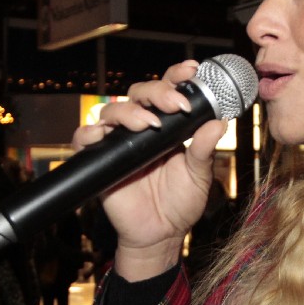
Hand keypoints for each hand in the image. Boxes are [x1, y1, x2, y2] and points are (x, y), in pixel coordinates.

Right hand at [70, 61, 227, 281]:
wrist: (161, 234)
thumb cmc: (180, 202)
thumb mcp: (199, 174)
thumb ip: (205, 148)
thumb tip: (219, 123)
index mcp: (167, 124)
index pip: (168, 89)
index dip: (176, 75)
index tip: (192, 70)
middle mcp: (141, 127)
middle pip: (139, 92)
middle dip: (158, 92)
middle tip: (176, 104)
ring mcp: (119, 142)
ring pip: (113, 109)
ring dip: (130, 111)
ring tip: (149, 124)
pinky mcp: (100, 160)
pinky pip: (84, 139)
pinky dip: (89, 132)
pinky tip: (103, 134)